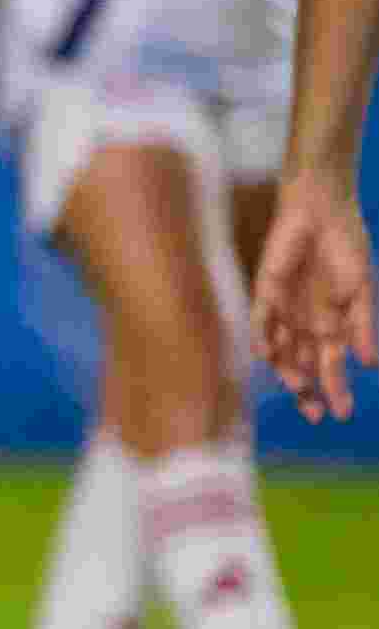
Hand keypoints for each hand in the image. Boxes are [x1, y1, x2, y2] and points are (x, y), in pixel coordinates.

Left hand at [257, 188, 377, 420]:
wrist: (325, 214)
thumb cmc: (347, 250)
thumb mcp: (361, 293)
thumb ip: (363, 327)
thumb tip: (371, 365)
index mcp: (330, 325)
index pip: (329, 366)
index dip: (334, 390)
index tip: (342, 414)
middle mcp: (304, 323)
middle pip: (302, 365)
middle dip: (307, 391)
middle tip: (314, 414)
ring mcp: (284, 309)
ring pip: (280, 349)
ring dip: (287, 369)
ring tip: (299, 387)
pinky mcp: (266, 290)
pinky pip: (261, 319)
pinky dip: (263, 337)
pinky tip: (269, 354)